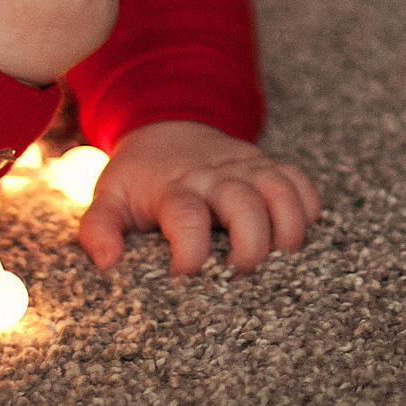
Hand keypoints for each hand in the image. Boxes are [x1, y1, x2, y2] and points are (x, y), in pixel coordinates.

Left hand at [79, 119, 319, 274]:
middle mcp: (213, 175)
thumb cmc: (138, 178)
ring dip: (288, 229)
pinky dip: (307, 208)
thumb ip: (98, 229)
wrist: (164, 125)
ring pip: (280, 190)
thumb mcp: (107, 198)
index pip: (186, 217)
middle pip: (245, 204)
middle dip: (251, 247)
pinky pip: (300, 181)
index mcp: (172, 188)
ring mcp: (245, 167)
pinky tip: (296, 234)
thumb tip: (108, 264)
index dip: (190, 254)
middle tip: (241, 276)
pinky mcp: (267, 165)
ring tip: (281, 262)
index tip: (184, 280)